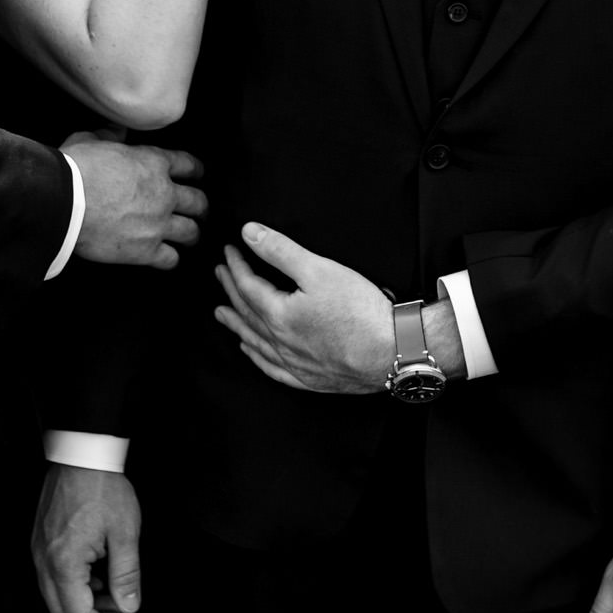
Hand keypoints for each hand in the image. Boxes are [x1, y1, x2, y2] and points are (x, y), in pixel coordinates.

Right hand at [34, 465, 142, 612]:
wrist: (82, 454)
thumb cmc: (102, 487)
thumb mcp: (125, 533)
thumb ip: (126, 574)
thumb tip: (129, 606)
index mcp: (64, 563)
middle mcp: (44, 560)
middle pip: (62, 610)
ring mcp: (39, 550)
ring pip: (56, 593)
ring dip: (84, 603)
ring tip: (114, 601)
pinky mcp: (41, 539)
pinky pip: (53, 575)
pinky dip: (75, 585)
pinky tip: (98, 579)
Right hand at [66, 135, 204, 268]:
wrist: (63, 202)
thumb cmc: (75, 168)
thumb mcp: (91, 139)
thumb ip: (109, 135)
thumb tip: (116, 131)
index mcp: (154, 163)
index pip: (189, 165)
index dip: (196, 170)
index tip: (198, 175)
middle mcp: (164, 193)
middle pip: (198, 201)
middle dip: (200, 207)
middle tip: (199, 211)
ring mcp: (158, 224)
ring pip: (191, 232)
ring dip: (192, 234)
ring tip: (190, 237)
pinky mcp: (146, 251)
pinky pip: (171, 259)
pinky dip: (171, 259)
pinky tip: (168, 259)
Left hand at [212, 222, 394, 393]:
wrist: (392, 352)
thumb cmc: (360, 311)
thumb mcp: (319, 269)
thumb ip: (281, 251)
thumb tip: (249, 233)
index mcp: (279, 315)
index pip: (248, 286)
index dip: (237, 266)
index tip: (229, 251)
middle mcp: (280, 342)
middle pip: (247, 313)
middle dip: (231, 291)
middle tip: (220, 275)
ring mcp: (294, 364)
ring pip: (255, 342)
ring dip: (237, 325)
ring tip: (222, 314)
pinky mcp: (310, 379)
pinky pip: (272, 369)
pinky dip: (257, 357)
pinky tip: (252, 351)